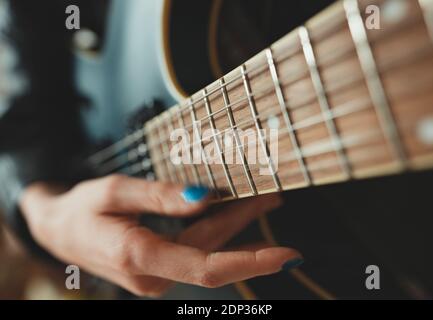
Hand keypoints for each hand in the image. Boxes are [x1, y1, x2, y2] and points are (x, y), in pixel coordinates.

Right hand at [20, 175, 301, 296]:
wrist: (57, 230)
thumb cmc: (81, 208)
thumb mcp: (115, 191)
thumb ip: (161, 197)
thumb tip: (206, 196)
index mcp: (139, 258)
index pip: (207, 266)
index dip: (251, 260)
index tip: (287, 253)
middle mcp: (152, 277)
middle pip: (213, 253)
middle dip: (248, 227)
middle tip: (274, 196)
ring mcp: (156, 278)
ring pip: (207, 252)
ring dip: (236, 229)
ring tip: (261, 201)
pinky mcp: (159, 270)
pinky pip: (196, 252)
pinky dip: (217, 233)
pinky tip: (233, 216)